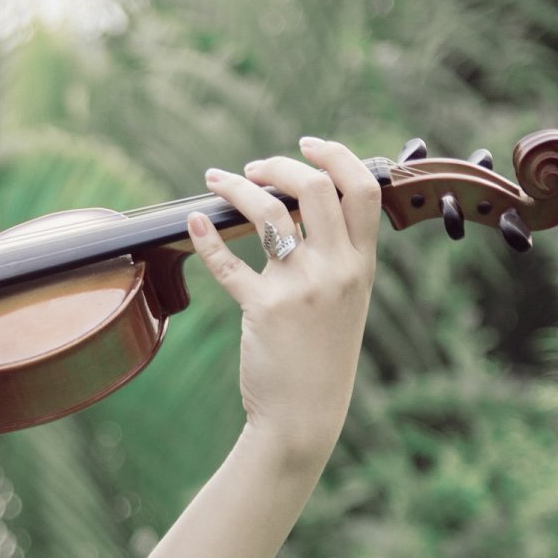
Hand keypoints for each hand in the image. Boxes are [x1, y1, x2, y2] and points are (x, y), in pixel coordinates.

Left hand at [185, 135, 379, 469]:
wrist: (306, 413)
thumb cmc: (321, 356)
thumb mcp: (346, 301)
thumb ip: (337, 257)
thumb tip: (305, 211)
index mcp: (362, 264)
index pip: (363, 189)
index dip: (337, 156)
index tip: (307, 145)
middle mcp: (337, 269)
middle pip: (316, 187)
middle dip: (280, 165)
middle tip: (253, 168)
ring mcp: (301, 287)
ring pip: (268, 214)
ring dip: (237, 189)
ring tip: (215, 181)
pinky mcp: (264, 308)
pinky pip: (229, 263)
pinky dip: (206, 238)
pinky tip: (193, 224)